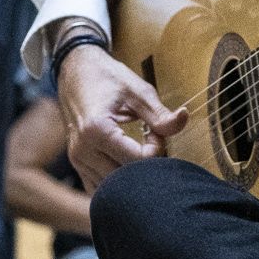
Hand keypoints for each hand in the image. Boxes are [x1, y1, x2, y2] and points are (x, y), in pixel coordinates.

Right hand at [58, 42, 187, 187]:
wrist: (75, 72)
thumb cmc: (108, 78)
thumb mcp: (138, 91)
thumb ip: (160, 114)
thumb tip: (183, 119)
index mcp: (96, 130)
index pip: (138, 160)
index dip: (156, 148)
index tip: (155, 131)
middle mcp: (83, 149)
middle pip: (126, 178)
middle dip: (146, 164)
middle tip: (150, 141)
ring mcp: (77, 160)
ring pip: (114, 187)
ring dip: (132, 174)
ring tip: (137, 149)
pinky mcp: (77, 165)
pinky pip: (99, 186)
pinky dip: (117, 182)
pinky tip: (126, 163)